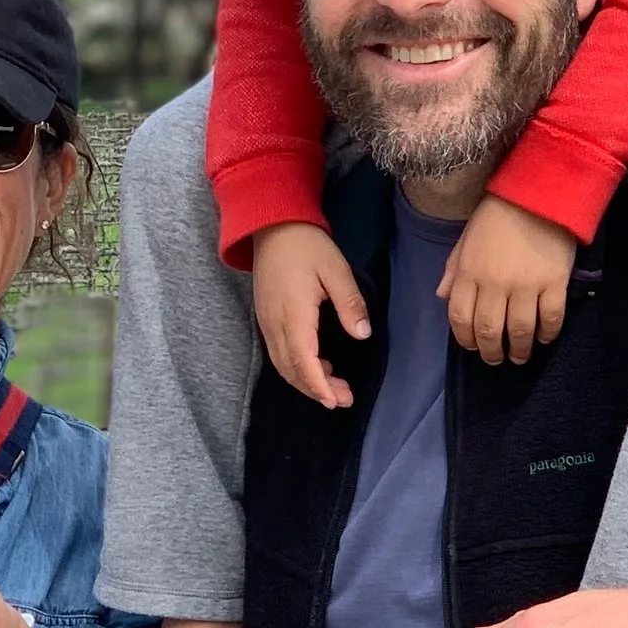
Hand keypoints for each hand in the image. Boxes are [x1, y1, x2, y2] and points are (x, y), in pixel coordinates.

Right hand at [250, 221, 369, 407]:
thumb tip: (362, 334)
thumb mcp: (336, 270)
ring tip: (334, 388)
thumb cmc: (306, 246)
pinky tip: (318, 364)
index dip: (318, 385)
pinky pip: (278, 352)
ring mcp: (266, 321)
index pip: (302, 360)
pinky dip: (297, 366)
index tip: (334, 401)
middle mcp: (274, 323)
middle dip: (315, 389)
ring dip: (306, 380)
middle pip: (290, 369)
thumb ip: (350, 304)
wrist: (272, 226)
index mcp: (293, 313)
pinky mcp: (265, 318)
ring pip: (282, 363)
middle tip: (344, 399)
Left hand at [437, 196, 576, 364]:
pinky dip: (546, 334)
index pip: (460, 317)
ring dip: (519, 350)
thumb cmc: (496, 217)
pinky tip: (543, 338)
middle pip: (489, 330)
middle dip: (491, 352)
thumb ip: (453, 270)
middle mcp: (494, 284)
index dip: (465, 339)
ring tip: (520, 356)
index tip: (472, 347)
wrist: (537, 196)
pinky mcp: (554, 283)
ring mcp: (525, 285)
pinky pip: (550, 319)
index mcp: (468, 273)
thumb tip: (442, 297)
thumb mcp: (465, 240)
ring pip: (519, 331)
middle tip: (496, 359)